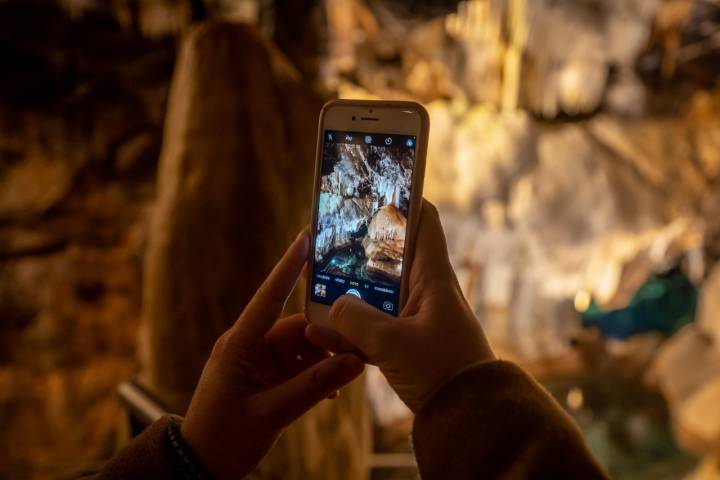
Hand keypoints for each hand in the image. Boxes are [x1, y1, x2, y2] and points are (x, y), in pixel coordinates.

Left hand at [181, 230, 364, 478]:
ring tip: (347, 374)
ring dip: (323, 360)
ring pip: (301, 348)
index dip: (287, 267)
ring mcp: (258, 362)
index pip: (269, 298)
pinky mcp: (265, 378)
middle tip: (356, 344)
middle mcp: (249, 346)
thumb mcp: (272, 414)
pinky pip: (298, 367)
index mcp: (239, 344)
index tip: (305, 238)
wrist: (202, 466)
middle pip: (296, 328)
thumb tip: (354, 362)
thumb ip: (314, 387)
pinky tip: (330, 392)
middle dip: (326, 336)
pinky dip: (315, 376)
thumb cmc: (224, 438)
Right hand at [306, 200, 493, 412]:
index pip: (423, 221)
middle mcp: (426, 290)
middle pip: (389, 256)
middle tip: (327, 243)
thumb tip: (334, 304)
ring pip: (377, 292)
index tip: (375, 189)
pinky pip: (375, 325)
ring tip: (315, 286)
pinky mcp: (409, 341)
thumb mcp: (393, 345)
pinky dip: (352, 327)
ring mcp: (417, 316)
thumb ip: (356, 321)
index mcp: (432, 277)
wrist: (468, 416)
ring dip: (349, 293)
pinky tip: (323, 331)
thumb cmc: (443, 372)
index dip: (404, 199)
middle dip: (358, 251)